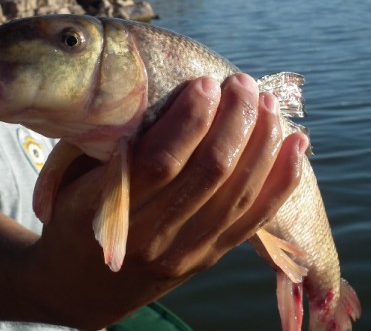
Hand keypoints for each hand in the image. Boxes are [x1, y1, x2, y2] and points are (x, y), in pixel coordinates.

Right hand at [34, 73, 306, 328]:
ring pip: (238, 192)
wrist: (80, 288)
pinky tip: (296, 145)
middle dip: (234, 120)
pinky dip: (281, 180)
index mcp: (112, 214)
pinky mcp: (208, 259)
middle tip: (242, 84)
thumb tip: (164, 98)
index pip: (161, 162)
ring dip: (261, 142)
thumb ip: (113, 150)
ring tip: (268, 103)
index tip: (205, 83)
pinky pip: (254, 220)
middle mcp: (153, 238)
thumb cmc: (73, 221)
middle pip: (209, 172)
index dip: (190, 120)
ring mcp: (186, 253)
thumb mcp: (75, 183)